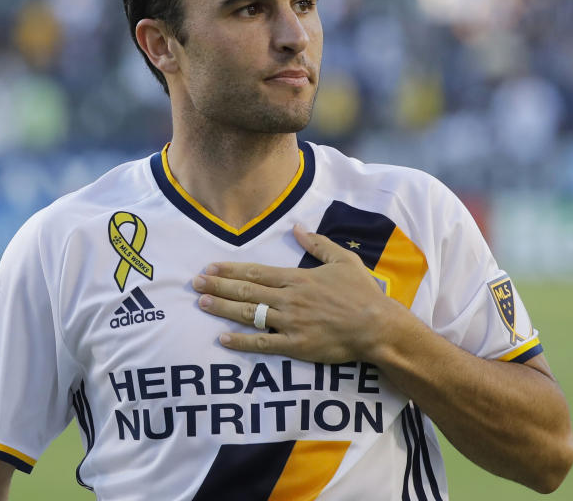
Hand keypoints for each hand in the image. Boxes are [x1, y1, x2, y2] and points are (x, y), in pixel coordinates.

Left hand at [192, 224, 413, 363]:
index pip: (256, 272)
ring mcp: (291, 323)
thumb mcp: (343, 260)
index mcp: (297, 278)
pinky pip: (263, 344)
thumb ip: (317, 243)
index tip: (210, 268)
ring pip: (249, 315)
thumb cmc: (362, 293)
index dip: (230, 270)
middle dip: (218, 287)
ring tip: (202, 304)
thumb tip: (297, 227)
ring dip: (223, 309)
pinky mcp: (296, 345)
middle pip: (246, 292)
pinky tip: (223, 339)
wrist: (377, 326)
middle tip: (195, 284)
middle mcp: (289, 299)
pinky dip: (241, 342)